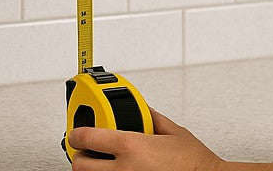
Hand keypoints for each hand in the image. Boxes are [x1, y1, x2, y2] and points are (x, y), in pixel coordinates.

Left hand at [68, 108, 223, 170]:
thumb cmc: (195, 163)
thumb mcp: (174, 132)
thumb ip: (152, 117)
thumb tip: (141, 108)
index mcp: (132, 146)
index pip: (87, 138)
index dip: (76, 133)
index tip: (76, 132)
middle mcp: (124, 169)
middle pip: (80, 164)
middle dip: (80, 156)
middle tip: (87, 151)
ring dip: (93, 170)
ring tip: (104, 163)